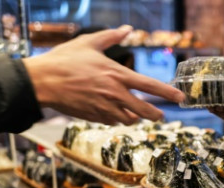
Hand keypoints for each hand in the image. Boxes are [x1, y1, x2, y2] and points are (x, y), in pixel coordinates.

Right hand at [23, 26, 183, 124]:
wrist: (43, 82)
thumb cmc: (64, 60)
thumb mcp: (89, 43)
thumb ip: (111, 37)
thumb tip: (127, 29)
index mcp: (117, 75)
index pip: (150, 86)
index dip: (168, 93)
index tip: (180, 98)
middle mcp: (114, 94)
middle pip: (145, 110)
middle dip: (156, 114)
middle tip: (160, 115)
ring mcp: (105, 108)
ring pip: (129, 118)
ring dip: (134, 116)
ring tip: (133, 111)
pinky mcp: (94, 117)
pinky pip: (112, 121)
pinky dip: (115, 117)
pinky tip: (112, 111)